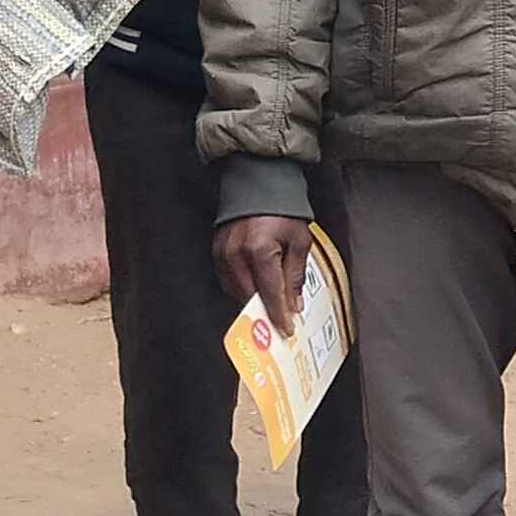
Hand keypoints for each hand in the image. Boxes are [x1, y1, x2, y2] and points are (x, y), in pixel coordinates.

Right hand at [215, 215, 313, 333]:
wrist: (259, 184)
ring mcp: (222, 253)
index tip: (286, 330)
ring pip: (237, 292)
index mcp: (259, 250)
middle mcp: (236, 254)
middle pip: (250, 296)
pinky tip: (256, 292)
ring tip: (270, 309)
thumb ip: (295, 275)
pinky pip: (227, 281)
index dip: (279, 315)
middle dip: (267, 312)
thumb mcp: (299, 241)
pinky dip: (242, 289)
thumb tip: (293, 305)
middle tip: (280, 324)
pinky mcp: (216, 251)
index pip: (269, 293)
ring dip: (254, 302)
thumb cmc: (282, 210)